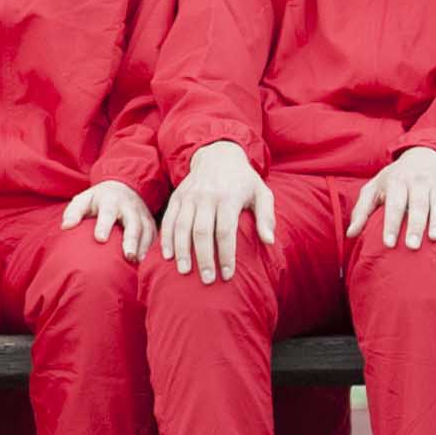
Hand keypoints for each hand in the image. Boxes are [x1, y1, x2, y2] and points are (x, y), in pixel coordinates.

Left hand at [61, 179, 152, 261]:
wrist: (123, 187)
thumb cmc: (98, 199)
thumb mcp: (84, 199)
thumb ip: (74, 212)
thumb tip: (65, 227)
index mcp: (110, 200)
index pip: (108, 212)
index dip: (104, 225)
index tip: (100, 239)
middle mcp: (129, 207)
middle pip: (133, 223)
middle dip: (131, 239)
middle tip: (128, 256)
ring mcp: (142, 215)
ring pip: (146, 230)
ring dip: (143, 246)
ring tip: (138, 262)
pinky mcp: (150, 223)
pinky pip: (154, 236)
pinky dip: (150, 248)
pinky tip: (145, 261)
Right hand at [158, 141, 275, 280]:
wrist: (218, 154)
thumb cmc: (243, 180)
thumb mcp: (262, 193)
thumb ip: (266, 217)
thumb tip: (269, 241)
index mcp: (228, 197)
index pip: (225, 231)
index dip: (226, 255)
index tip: (227, 275)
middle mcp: (206, 196)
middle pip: (201, 232)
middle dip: (203, 258)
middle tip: (207, 280)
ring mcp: (189, 196)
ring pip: (181, 227)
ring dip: (182, 251)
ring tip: (184, 272)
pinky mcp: (177, 197)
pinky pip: (169, 219)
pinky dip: (166, 238)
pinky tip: (167, 256)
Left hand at [349, 146, 435, 252]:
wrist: (423, 157)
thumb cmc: (394, 180)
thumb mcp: (374, 189)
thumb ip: (362, 211)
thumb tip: (350, 234)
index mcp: (397, 181)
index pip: (393, 204)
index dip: (391, 224)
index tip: (388, 243)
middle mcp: (418, 180)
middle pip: (417, 205)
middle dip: (415, 225)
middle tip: (412, 246)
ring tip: (434, 239)